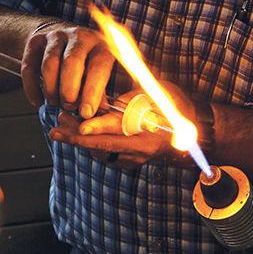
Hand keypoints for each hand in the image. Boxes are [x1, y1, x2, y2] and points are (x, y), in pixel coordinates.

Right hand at [20, 22, 114, 117]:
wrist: (64, 38)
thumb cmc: (86, 63)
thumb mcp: (100, 73)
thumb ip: (100, 93)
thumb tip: (101, 114)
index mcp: (101, 45)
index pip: (99, 66)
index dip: (92, 91)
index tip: (86, 112)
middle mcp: (80, 37)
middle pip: (72, 61)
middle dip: (68, 89)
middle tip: (68, 106)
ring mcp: (57, 36)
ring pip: (50, 63)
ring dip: (51, 88)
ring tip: (55, 102)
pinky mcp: (36, 41)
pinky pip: (30, 66)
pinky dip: (32, 87)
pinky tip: (37, 101)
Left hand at [49, 83, 195, 168]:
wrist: (196, 130)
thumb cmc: (179, 106)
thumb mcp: (161, 94)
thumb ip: (136, 99)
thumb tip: (110, 102)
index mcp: (148, 138)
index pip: (116, 136)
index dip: (96, 131)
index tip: (78, 127)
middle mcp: (139, 153)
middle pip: (102, 148)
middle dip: (76, 138)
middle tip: (56, 127)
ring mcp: (134, 159)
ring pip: (100, 151)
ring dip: (80, 139)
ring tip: (63, 122)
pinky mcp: (130, 159)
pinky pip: (106, 152)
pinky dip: (91, 142)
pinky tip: (80, 128)